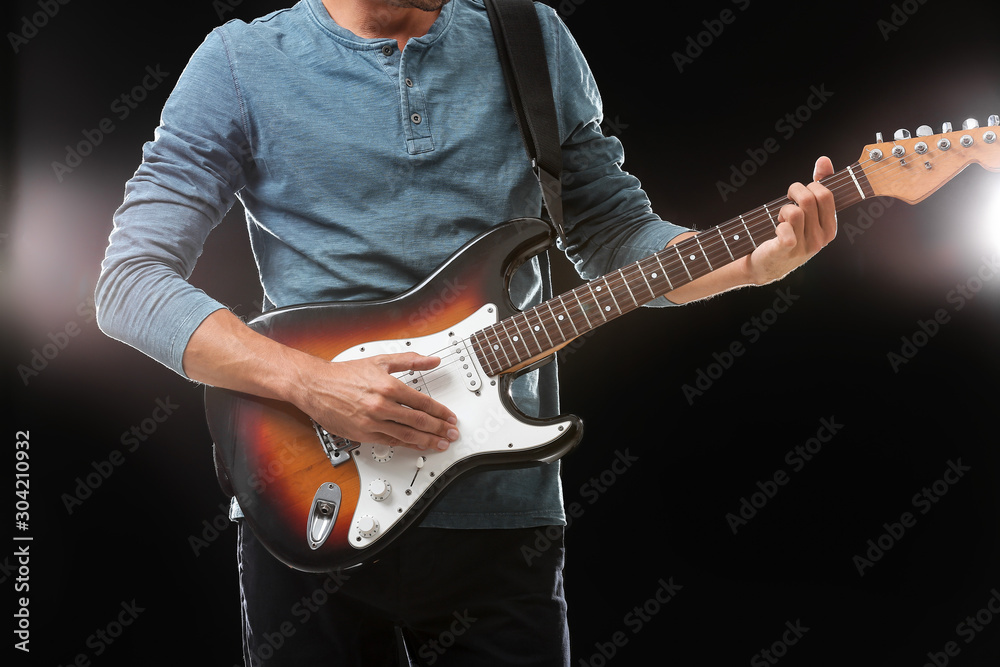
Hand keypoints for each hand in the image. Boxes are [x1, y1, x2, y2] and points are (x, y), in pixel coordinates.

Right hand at [291, 352, 459, 451]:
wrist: (316, 385)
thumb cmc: (345, 374)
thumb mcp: (380, 361)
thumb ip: (410, 361)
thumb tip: (432, 359)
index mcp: (388, 386)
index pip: (423, 402)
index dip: (440, 412)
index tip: (450, 417)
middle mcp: (381, 405)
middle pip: (419, 421)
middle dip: (439, 429)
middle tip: (452, 433)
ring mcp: (372, 422)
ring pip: (407, 435)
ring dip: (428, 441)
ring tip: (441, 444)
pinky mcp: (363, 434)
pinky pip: (391, 442)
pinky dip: (407, 445)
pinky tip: (418, 446)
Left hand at [746, 156, 836, 284]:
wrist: (766, 265)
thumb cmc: (788, 234)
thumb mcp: (808, 213)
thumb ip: (819, 185)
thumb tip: (824, 160)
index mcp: (830, 228)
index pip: (826, 195)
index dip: (810, 186)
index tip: (800, 192)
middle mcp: (821, 239)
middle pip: (810, 199)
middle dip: (795, 191)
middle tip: (787, 199)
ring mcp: (805, 247)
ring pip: (795, 211)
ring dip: (783, 208)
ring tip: (781, 217)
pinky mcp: (786, 251)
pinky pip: (786, 230)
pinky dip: (778, 224)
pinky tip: (776, 229)